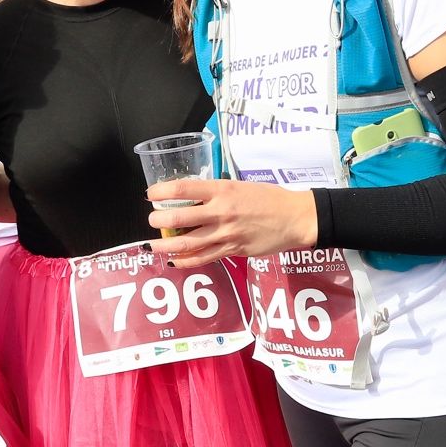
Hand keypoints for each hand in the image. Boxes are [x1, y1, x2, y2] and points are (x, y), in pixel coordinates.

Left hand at [143, 177, 318, 268]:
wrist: (295, 217)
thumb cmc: (269, 198)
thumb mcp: (240, 186)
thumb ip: (216, 193)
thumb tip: (192, 200)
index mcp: (222, 190)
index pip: (183, 188)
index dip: (161, 191)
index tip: (151, 194)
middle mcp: (221, 211)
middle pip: (179, 218)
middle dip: (159, 220)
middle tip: (151, 220)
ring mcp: (227, 233)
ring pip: (188, 243)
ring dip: (165, 245)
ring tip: (152, 246)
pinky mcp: (234, 250)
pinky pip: (204, 258)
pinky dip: (186, 261)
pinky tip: (174, 260)